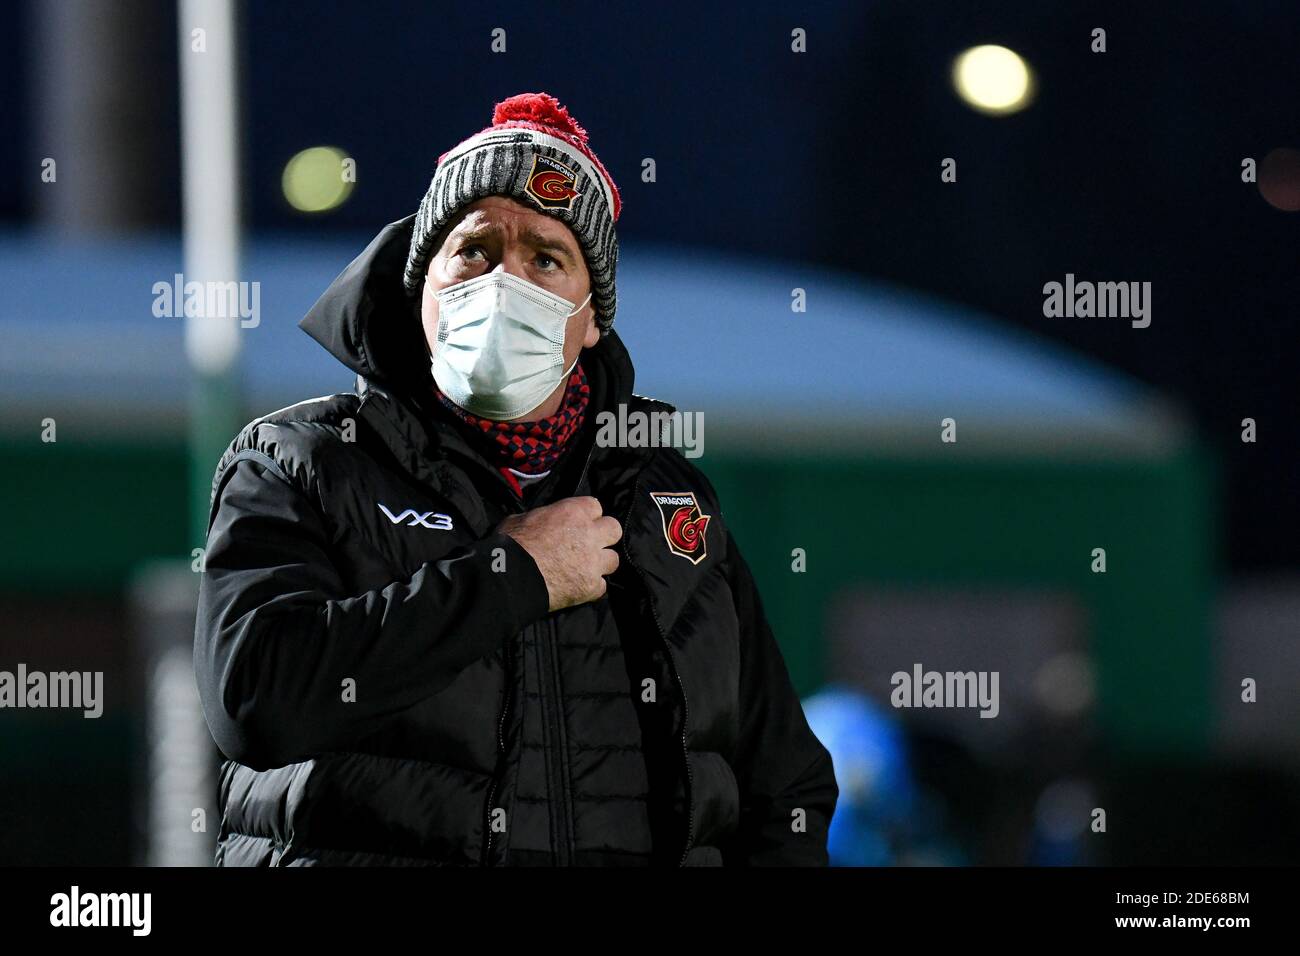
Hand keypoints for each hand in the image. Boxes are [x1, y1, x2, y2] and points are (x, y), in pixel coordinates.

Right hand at [498, 496, 621, 611]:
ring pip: (613, 560)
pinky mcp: (591, 587)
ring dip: (601, 563)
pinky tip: (578, 586)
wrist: (512, 578)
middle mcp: (590, 535)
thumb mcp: (522, 518)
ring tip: (585, 568)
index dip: (587, 515)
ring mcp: (594, 562)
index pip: (595, 506)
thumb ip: (543, 517)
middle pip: (614, 530)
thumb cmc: (512, 544)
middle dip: (604, 536)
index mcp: (574, 512)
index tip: (578, 522)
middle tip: (589, 543)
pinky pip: (601, 586)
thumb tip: (542, 521)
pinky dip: (591, 587)